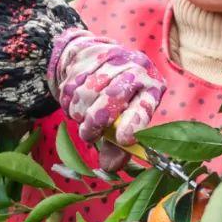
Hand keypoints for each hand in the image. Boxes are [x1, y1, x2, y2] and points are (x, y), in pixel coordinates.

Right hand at [48, 28, 165, 170]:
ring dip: (80, 111)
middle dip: (97, 119)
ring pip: (89, 91)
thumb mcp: (124, 119)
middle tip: (88, 135)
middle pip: (114, 95)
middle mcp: (137, 70)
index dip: (134, 123)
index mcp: (152, 88)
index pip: (144, 106)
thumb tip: (110, 167)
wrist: (98, 58)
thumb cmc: (117, 99)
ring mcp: (114, 59)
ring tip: (81, 117)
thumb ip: (117, 146)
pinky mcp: (90, 54)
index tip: (123, 140)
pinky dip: (69, 101)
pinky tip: (74, 104)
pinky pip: (73, 84)